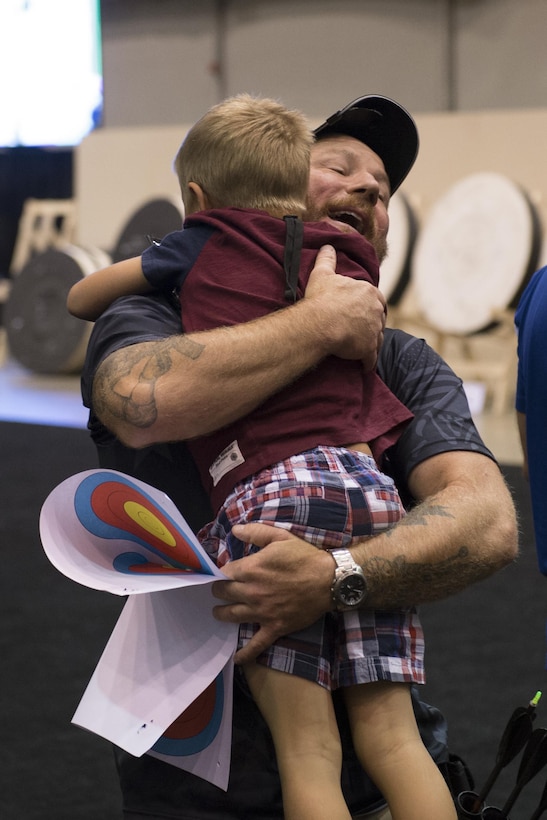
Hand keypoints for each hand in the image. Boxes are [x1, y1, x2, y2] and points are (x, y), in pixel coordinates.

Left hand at [211, 523, 333, 663]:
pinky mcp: (274, 627)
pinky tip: (236, 657)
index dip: (222, 572)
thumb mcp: (281, 537)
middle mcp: (252, 592)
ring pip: (232, 616)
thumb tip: (235, 529)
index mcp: (251, 568)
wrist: (329, 580)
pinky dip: (245, 653)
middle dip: (219, 591)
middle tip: (220, 591)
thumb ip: (255, 532)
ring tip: (219, 612)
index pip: (224, 573)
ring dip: (222, 613)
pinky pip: (256, 644)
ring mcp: (262, 612)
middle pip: (224, 594)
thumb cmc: (304, 556)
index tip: (223, 573)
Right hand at [303, 245, 385, 368]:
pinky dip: (368, 362)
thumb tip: (328, 246)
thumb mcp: (323, 274)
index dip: (371, 305)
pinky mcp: (368, 349)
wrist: (319, 323)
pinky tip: (365, 366)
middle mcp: (376, 311)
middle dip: (373, 324)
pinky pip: (371, 358)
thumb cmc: (321, 299)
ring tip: (364, 349)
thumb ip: (327, 259)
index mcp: (369, 292)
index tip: (363, 310)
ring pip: (377, 338)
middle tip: (362, 329)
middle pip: (380, 319)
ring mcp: (374, 331)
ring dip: (372, 343)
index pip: (377, 299)